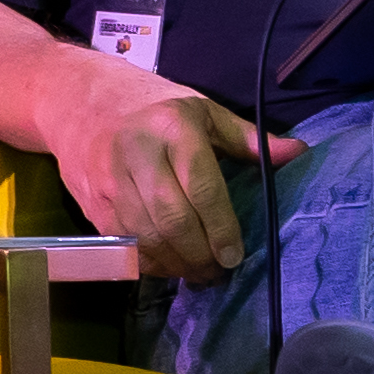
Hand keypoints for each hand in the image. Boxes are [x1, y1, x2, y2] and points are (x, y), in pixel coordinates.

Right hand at [51, 74, 263, 284]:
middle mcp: (137, 153)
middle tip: (218, 270)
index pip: (202, 187)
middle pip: (171, 218)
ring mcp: (108, 180)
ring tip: (198, 273)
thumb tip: (298, 154)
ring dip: (175, 263)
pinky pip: (124, 242)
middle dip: (199, 253)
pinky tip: (168, 265)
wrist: (74, 100)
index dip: (221, 228)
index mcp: (172, 127)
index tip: (234, 255)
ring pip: (145, 236)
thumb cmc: (151, 105)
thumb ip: (247, 138)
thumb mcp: (202, 110)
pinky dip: (149, 262)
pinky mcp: (91, 201)